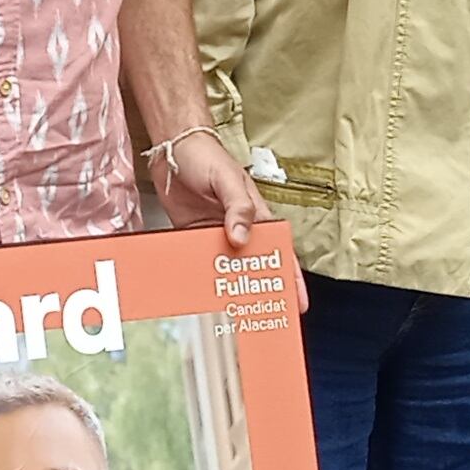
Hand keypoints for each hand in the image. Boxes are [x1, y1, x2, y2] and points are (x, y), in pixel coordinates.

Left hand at [154, 130, 307, 314]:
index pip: (280, 253)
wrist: (172, 148)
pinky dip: (200, 276)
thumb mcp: (228, 180)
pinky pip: (199, 261)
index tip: (296, 303)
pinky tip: (198, 293)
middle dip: (261, 293)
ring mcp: (215, 235)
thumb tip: (241, 238)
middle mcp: (239, 230)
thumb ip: (239, 208)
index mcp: (258, 217)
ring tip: (231, 317)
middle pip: (255, 267)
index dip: (289, 278)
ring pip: (226, 269)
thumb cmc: (207, 157)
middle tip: (264, 322)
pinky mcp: (192, 237)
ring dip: (228, 289)